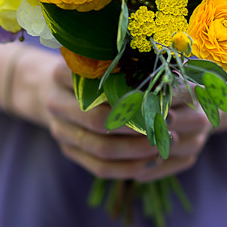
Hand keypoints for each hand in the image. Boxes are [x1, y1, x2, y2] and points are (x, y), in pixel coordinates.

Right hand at [41, 60, 211, 180]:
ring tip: (165, 143)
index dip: (130, 95)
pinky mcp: (69, 150)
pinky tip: (152, 161)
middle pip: (97, 121)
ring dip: (137, 150)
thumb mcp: (98, 57)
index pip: (95, 85)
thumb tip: (175, 68)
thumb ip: (123, 62)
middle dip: (137, 126)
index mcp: (61, 74)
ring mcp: (59, 130)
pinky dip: (128, 167)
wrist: (51, 88)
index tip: (162, 98)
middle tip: (169, 123)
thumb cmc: (86, 69)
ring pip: (100, 149)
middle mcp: (55, 103)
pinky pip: (99, 168)